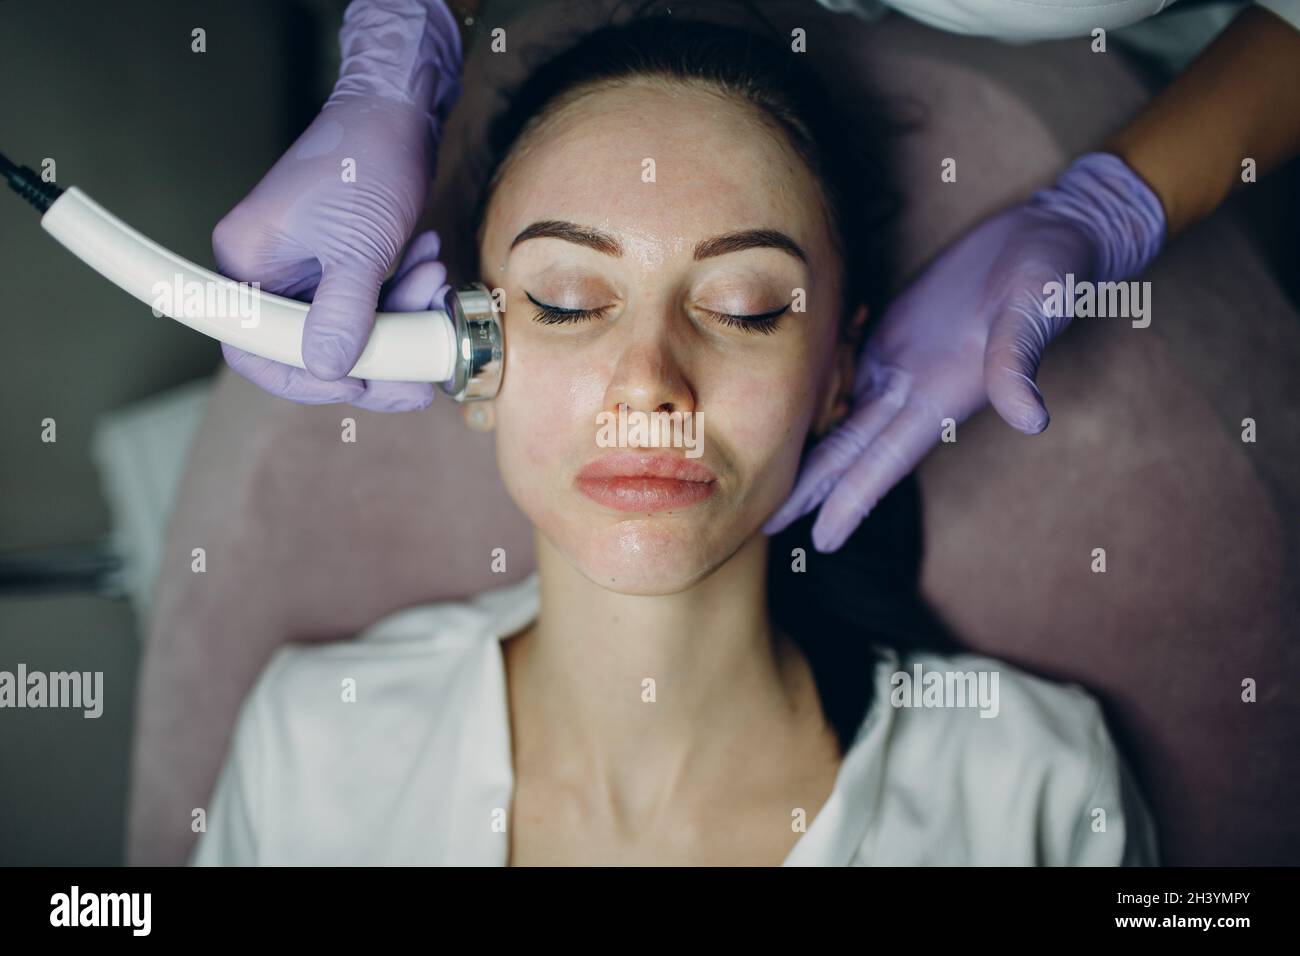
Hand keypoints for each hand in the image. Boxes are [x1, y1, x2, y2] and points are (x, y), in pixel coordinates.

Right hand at [213, 0, 463, 411]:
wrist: (398, 108)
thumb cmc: (368, 160)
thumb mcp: (358, 247)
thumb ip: (342, 314)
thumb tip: (326, 371)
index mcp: (246, 263)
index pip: (258, 348)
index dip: (306, 378)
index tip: (361, 386)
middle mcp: (268, 270)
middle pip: (312, 347)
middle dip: (376, 355)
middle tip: (423, 369)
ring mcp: (304, 268)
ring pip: (350, 328)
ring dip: (400, 316)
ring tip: (434, 277)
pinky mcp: (339, 263)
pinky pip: (369, 303)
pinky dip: (403, 293)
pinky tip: (429, 261)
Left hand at [764, 152, 1165, 550]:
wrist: (1051, 235)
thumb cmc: (1051, 274)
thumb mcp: (1035, 309)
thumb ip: (1021, 361)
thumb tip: (1032, 419)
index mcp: (942, 395)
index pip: (885, 461)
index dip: (851, 501)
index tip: (819, 543)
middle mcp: (915, 388)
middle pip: (850, 450)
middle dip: (811, 490)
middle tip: (765, 527)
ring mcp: (901, 362)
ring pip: (843, 418)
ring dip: (809, 453)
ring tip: (769, 478)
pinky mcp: (894, 332)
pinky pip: (845, 373)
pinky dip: (816, 399)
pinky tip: (786, 412)